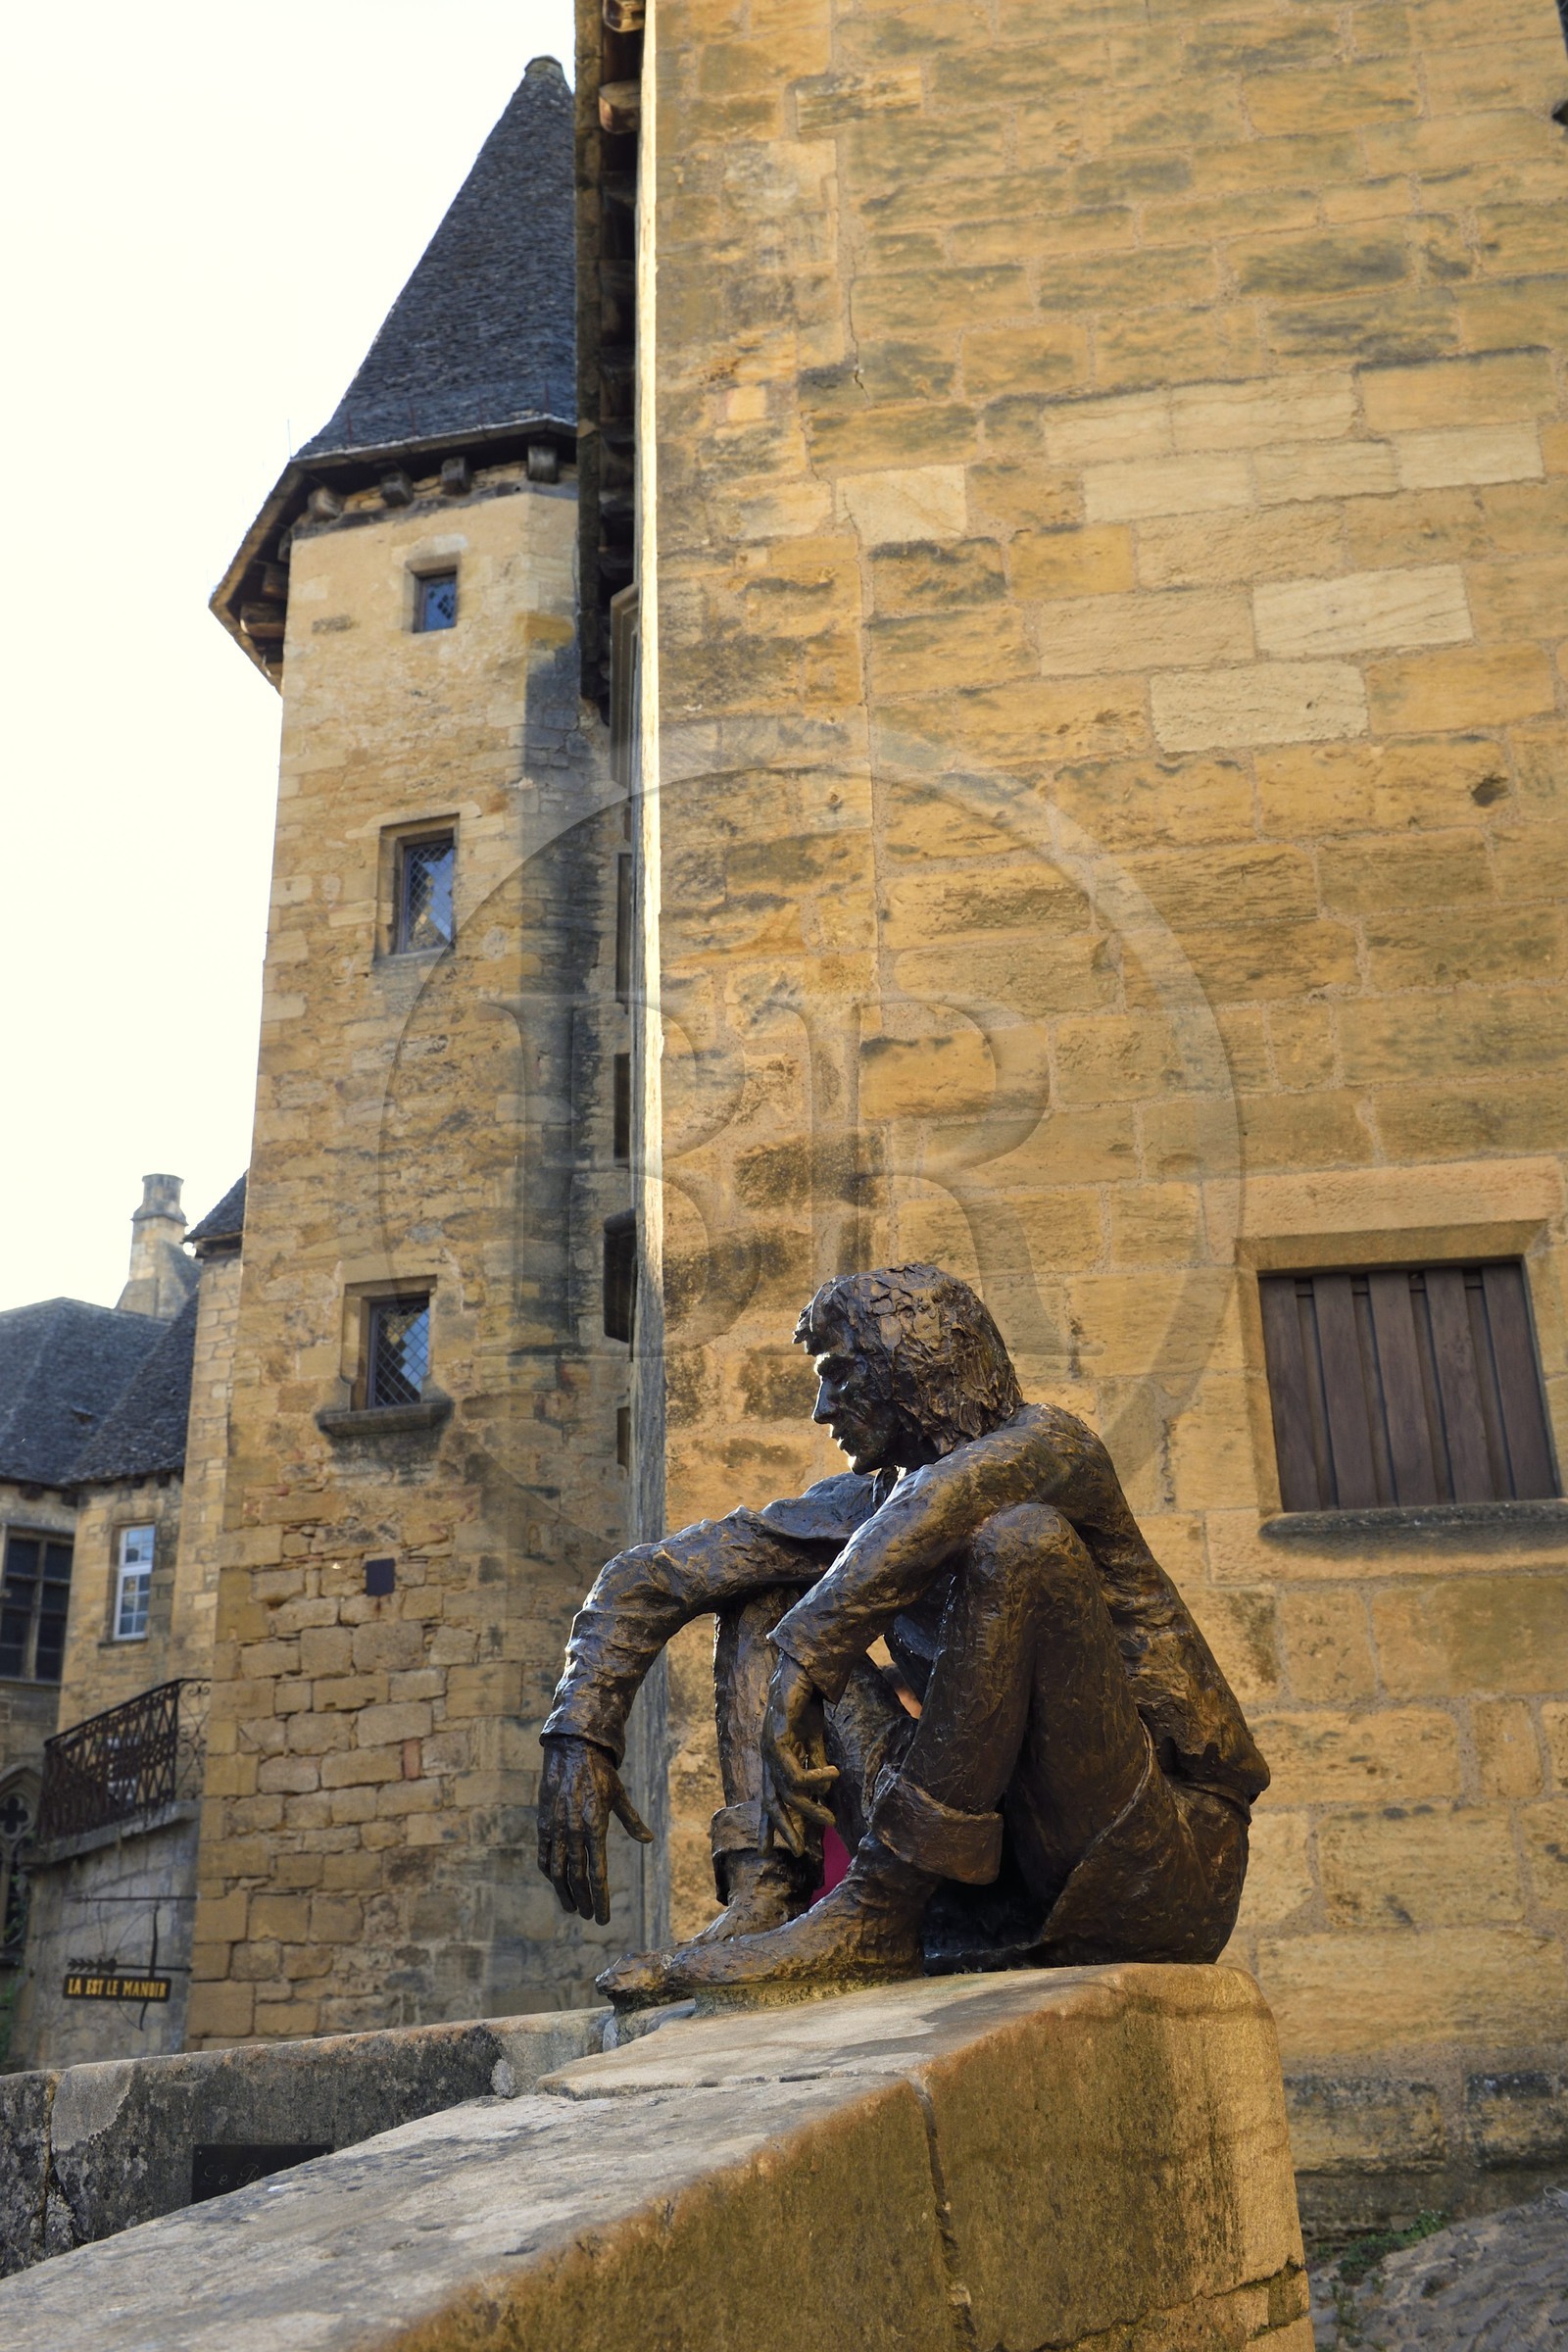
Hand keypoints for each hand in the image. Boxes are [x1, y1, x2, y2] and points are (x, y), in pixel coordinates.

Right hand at [536, 1735, 653, 1924]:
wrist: (572, 1750)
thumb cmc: (600, 1774)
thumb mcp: (619, 1796)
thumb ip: (632, 1821)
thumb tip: (648, 1840)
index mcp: (595, 1826)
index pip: (597, 1874)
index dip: (599, 1899)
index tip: (602, 1918)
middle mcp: (573, 1831)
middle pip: (576, 1877)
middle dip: (584, 1900)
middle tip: (589, 1916)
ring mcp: (555, 1828)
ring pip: (557, 1871)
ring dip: (564, 1892)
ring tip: (572, 1908)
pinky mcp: (543, 1823)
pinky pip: (544, 1854)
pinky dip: (549, 1872)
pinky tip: (555, 1882)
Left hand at [760, 1654, 837, 1858]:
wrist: (802, 1668)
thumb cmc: (806, 1703)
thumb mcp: (815, 1740)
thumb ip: (816, 1765)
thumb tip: (822, 1794)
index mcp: (775, 1760)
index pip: (770, 1799)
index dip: (769, 1826)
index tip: (768, 1853)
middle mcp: (768, 1757)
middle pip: (771, 1803)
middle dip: (782, 1829)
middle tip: (798, 1852)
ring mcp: (769, 1747)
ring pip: (786, 1791)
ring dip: (809, 1809)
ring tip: (830, 1820)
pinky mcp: (776, 1735)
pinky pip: (793, 1768)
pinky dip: (814, 1777)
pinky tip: (833, 1774)